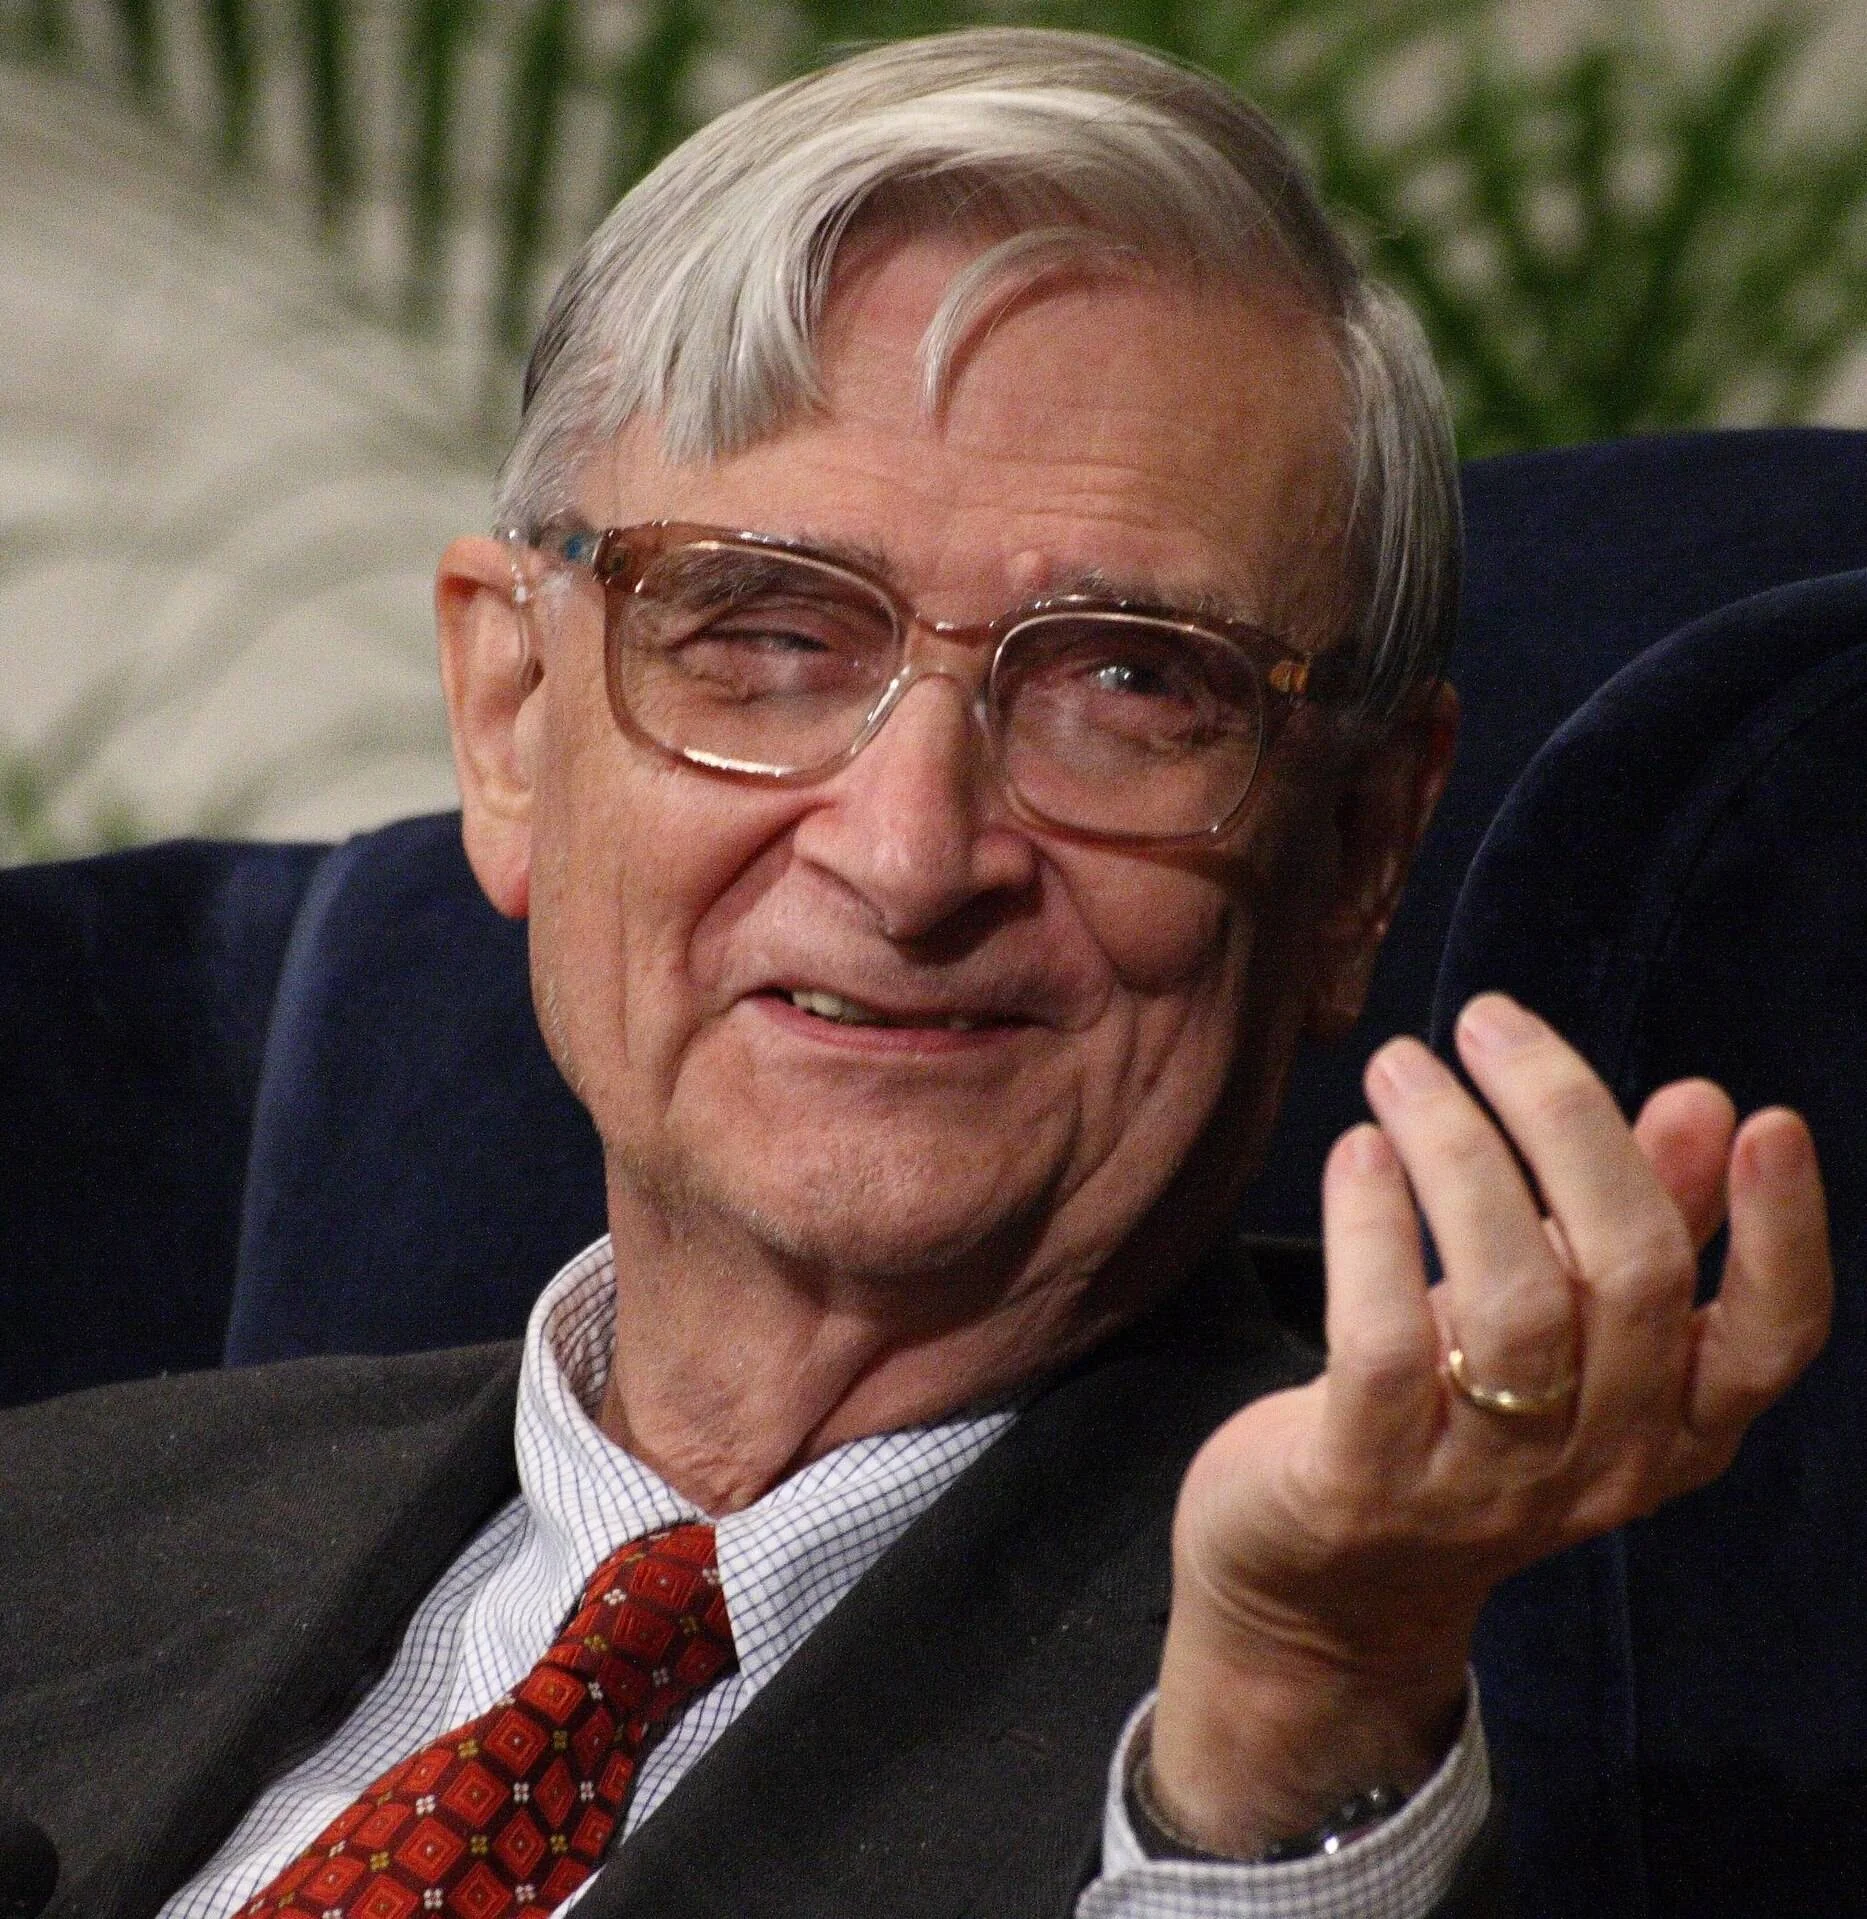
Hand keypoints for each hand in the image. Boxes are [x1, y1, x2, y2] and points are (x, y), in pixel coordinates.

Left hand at [1147, 992, 1831, 1856]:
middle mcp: (1600, 1464)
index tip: (1766, 1122)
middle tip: (1487, 1021)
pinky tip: (1356, 1151)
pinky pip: (1383, 1339)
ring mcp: (1483, 1484)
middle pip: (1626, 1273)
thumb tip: (1704, 1103)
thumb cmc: (1457, 1415)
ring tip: (1401, 1065)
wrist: (1320, 1584)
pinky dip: (1372, 1226)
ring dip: (1456, 1151)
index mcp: (1673, 1425)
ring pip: (1511, 1295)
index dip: (1780, 1234)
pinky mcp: (1365, 1484)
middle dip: (1564, 1119)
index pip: (1770, 1340)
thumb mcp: (1561, 1323)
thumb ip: (1638, 1223)